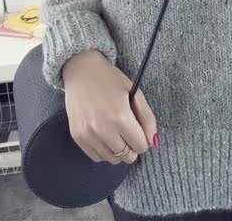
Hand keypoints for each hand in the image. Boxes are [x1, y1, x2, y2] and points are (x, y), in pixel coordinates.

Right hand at [62, 48, 158, 164]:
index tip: (139, 129)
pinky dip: (104, 150)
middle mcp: (103, 129)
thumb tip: (154, 143)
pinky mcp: (77, 136)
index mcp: (120, 117)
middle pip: (127, 156)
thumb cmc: (110, 80)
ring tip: (116, 131)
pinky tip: (104, 135)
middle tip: (128, 130)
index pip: (141, 146)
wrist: (82, 71)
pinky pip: (96, 157)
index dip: (143, 138)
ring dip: (118, 149)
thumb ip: (147, 118)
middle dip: (132, 146)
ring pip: (112, 159)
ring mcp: (88, 134)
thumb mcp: (135, 93)